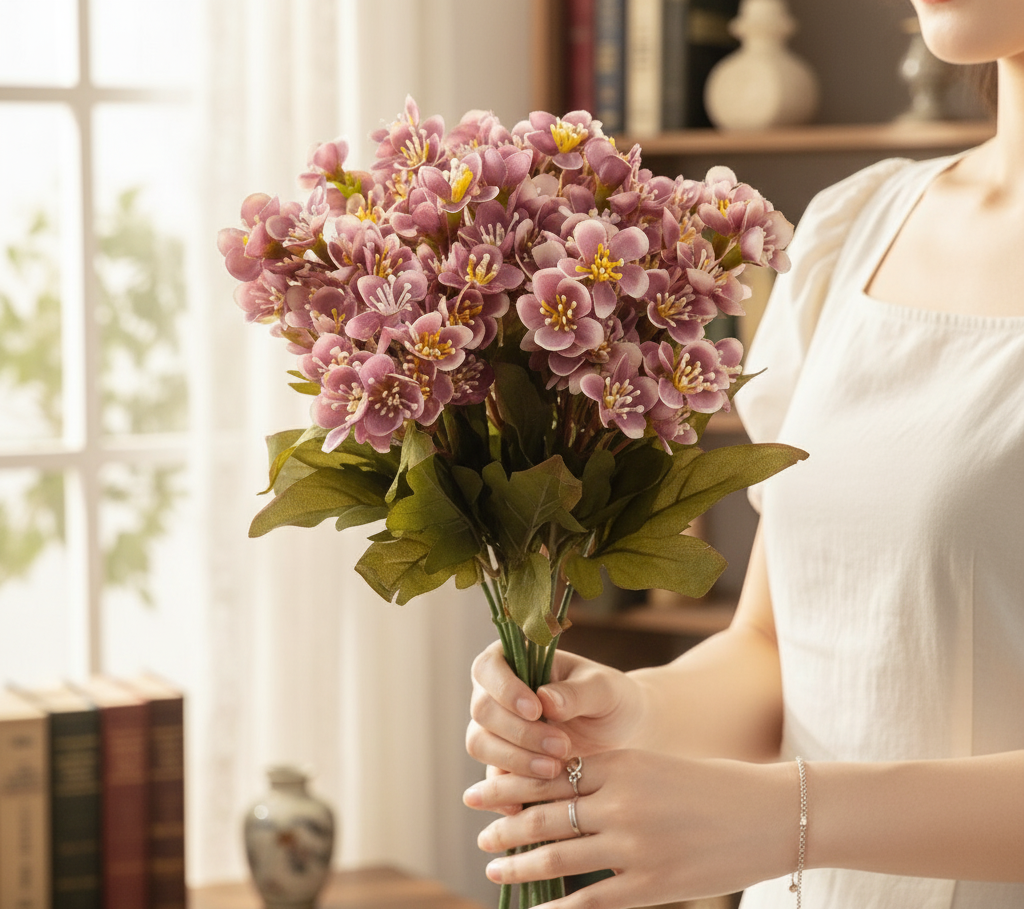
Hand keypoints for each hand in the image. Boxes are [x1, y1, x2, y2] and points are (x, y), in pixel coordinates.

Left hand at [463, 751, 796, 908]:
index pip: (548, 773)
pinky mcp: (652, 884)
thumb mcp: (654, 767)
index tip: (479, 792)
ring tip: (495, 868)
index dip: (509, 785)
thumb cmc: (711, 787)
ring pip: (558, 856)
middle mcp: (621, 801)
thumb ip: (610, 778)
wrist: (769, 814)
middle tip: (481, 836)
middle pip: (544, 814)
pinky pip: (590, 901)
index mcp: (621, 764)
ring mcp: (635, 845)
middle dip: (505, 827)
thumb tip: (562, 794)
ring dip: (519, 865)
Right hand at [466, 642, 645, 785]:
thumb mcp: (603, 689)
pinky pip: (490, 779)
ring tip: (555, 769)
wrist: (621, 734)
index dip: (505, 690)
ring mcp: (495, 730)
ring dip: (514, 759)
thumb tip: (545, 700)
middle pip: (482, 710)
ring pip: (480, 744)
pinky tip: (528, 803)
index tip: (536, 710)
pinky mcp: (502, 763)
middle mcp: (496, 694)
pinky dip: (505, 792)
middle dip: (519, 732)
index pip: (487, 669)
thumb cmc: (610, 698)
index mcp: (514, 660)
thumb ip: (576, 692)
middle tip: (561, 746)